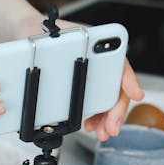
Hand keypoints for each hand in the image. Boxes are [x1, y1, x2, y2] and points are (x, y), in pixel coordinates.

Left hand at [3, 9, 143, 142]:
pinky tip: (89, 124)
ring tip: (102, 132)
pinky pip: (94, 103)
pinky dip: (95, 117)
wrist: (28, 33)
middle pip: (116, 86)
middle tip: (112, 127)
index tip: (135, 94)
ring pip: (108, 98)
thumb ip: (58, 47)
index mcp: (96, 43)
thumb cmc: (42, 32)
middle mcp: (97, 59)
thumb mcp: (49, 36)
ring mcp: (91, 73)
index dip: (128, 79)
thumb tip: (66, 65)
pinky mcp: (81, 85)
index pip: (119, 61)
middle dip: (117, 110)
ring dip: (107, 118)